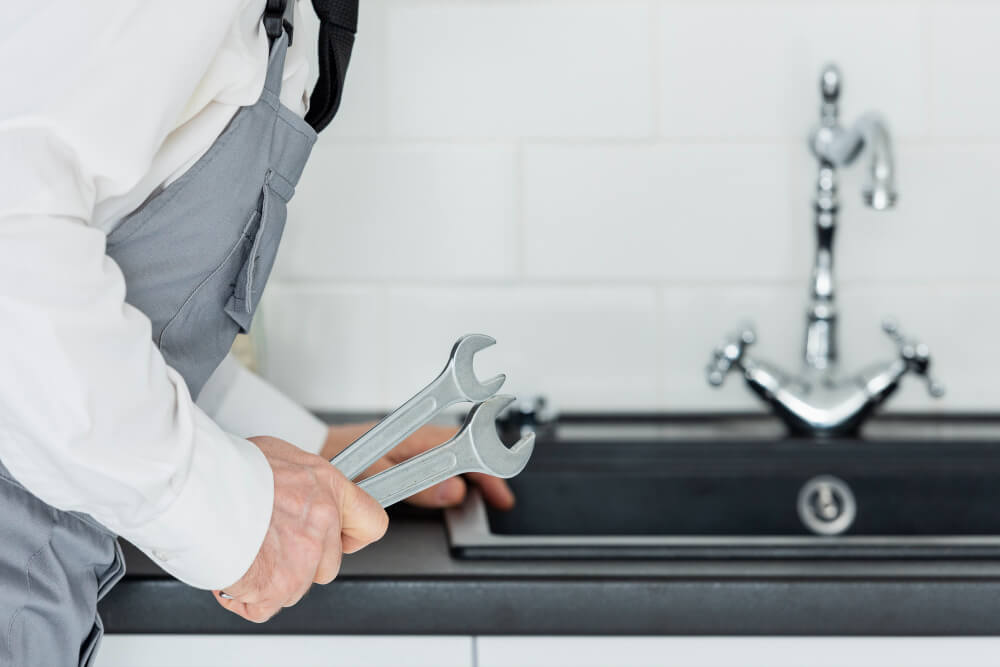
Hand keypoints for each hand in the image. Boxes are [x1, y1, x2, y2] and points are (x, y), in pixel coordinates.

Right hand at [215, 435, 387, 622]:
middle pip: (328, 564)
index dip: (354, 536)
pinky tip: (233, 571)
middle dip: (302, 562)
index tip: (343, 538)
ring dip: (271, 579)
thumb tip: (296, 492)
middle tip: (270, 542)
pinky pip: (264, 607)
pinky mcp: (278, 586)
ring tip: (243, 550)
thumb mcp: (279, 456)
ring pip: (296, 587)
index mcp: (328, 487)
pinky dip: (246, 597)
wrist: (199, 488)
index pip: (371, 522)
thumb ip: (300, 482)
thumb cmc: (230, 469)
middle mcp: (323, 523)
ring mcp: (304, 557)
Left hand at [321, 423, 515, 509]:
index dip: (485, 472)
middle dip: (484, 476)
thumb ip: (415, 486)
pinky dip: (446, 478)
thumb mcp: (377, 476)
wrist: (305, 449)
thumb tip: (454, 491)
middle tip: (499, 499)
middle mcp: (412, 439)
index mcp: (412, 438)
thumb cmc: (332, 455)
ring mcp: (404, 447)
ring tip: (481, 496)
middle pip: (462, 453)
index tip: (499, 492)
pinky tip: (447, 491)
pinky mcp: (393, 455)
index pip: (463, 450)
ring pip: (448, 459)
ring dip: (467, 477)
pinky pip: (430, 465)